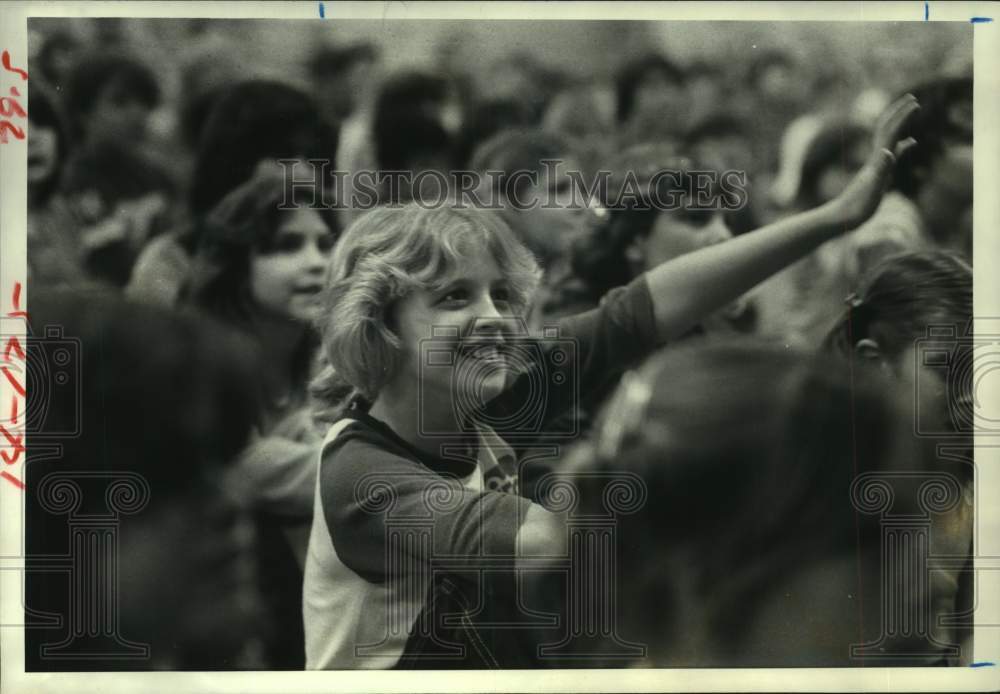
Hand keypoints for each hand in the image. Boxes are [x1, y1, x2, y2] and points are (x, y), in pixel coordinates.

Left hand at [825, 94, 919, 229]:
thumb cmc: (856, 208)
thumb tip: (888, 151)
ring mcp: (875, 166)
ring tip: (910, 116)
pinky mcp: (875, 174)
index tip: (915, 102)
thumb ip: (881, 171)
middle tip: (913, 99)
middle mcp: (876, 160)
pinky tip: (908, 145)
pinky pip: (892, 154)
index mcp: (877, 161)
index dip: (902, 117)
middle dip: (899, 113)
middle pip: (887, 130)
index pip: (891, 133)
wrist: (839, 218)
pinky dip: (902, 146)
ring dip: (900, 125)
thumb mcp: (871, 190)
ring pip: (889, 139)